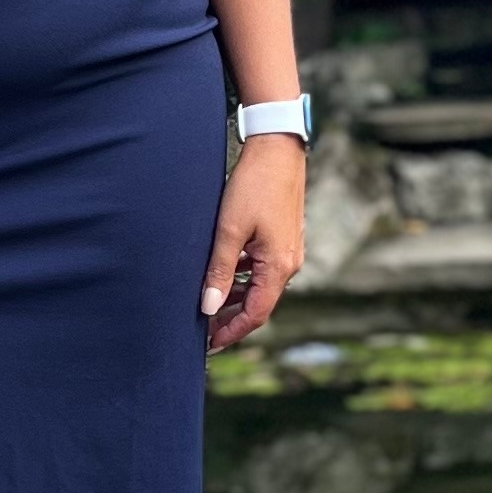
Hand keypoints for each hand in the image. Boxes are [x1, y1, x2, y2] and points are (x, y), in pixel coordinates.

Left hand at [202, 135, 306, 352]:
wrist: (277, 149)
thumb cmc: (253, 185)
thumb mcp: (229, 230)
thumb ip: (219, 271)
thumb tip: (209, 307)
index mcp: (279, 266)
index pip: (256, 314)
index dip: (231, 331)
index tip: (209, 343)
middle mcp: (289, 263)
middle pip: (259, 303)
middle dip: (231, 318)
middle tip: (203, 327)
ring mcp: (288, 251)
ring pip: (260, 287)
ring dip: (236, 298)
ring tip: (208, 302)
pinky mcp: (283, 239)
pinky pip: (263, 269)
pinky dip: (243, 278)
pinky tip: (224, 274)